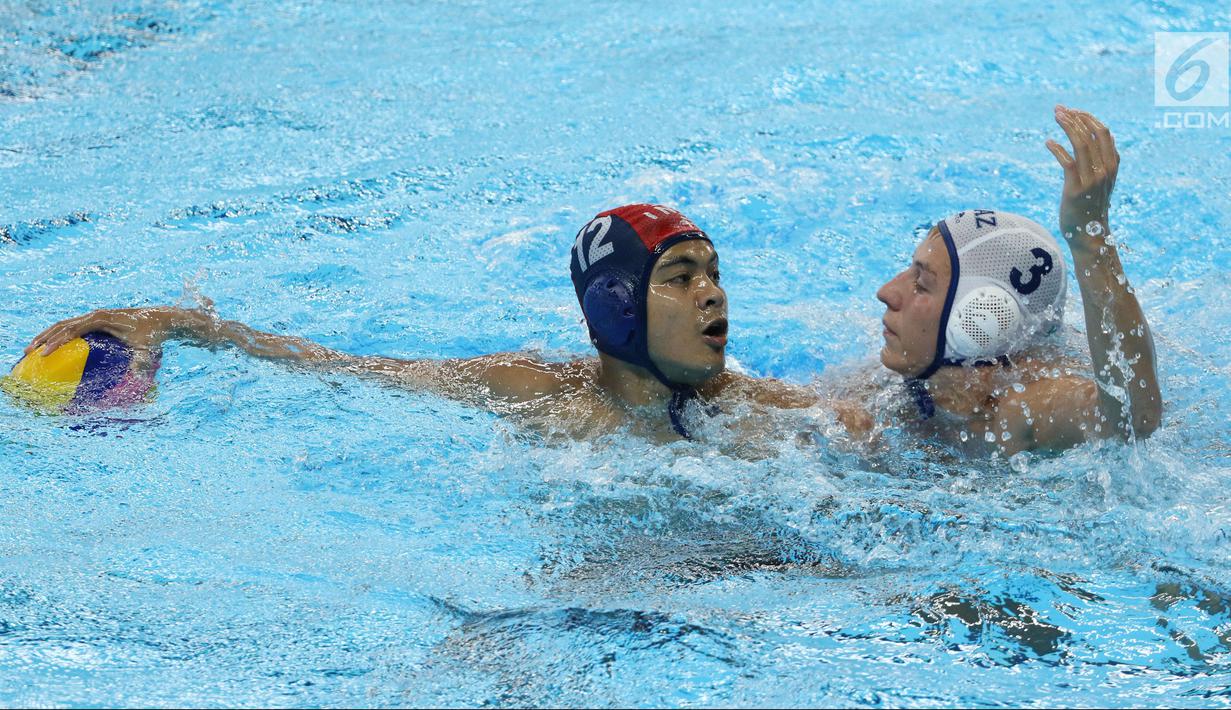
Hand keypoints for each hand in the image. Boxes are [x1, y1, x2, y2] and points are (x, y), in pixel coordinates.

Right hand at [24, 306, 178, 356]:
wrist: (161, 319)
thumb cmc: (153, 335)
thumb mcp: (146, 349)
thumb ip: (141, 361)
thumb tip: (138, 376)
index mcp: (102, 318)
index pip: (72, 329)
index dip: (57, 341)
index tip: (45, 353)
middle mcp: (96, 315)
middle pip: (63, 324)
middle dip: (44, 338)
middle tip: (28, 352)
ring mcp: (96, 316)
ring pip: (65, 323)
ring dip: (48, 334)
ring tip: (32, 348)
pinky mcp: (97, 320)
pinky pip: (73, 326)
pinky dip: (59, 334)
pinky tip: (51, 344)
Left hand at [1046, 105, 1118, 251]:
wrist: (1089, 235)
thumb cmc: (1090, 207)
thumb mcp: (1101, 181)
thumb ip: (1101, 161)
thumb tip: (1095, 139)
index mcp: (1113, 165)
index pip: (1104, 133)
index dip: (1087, 118)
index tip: (1072, 111)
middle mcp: (1105, 170)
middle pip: (1093, 134)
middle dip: (1076, 117)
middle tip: (1059, 109)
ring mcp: (1092, 179)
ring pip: (1081, 144)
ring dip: (1067, 127)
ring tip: (1055, 116)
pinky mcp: (1076, 189)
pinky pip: (1068, 162)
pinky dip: (1057, 149)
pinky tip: (1048, 142)